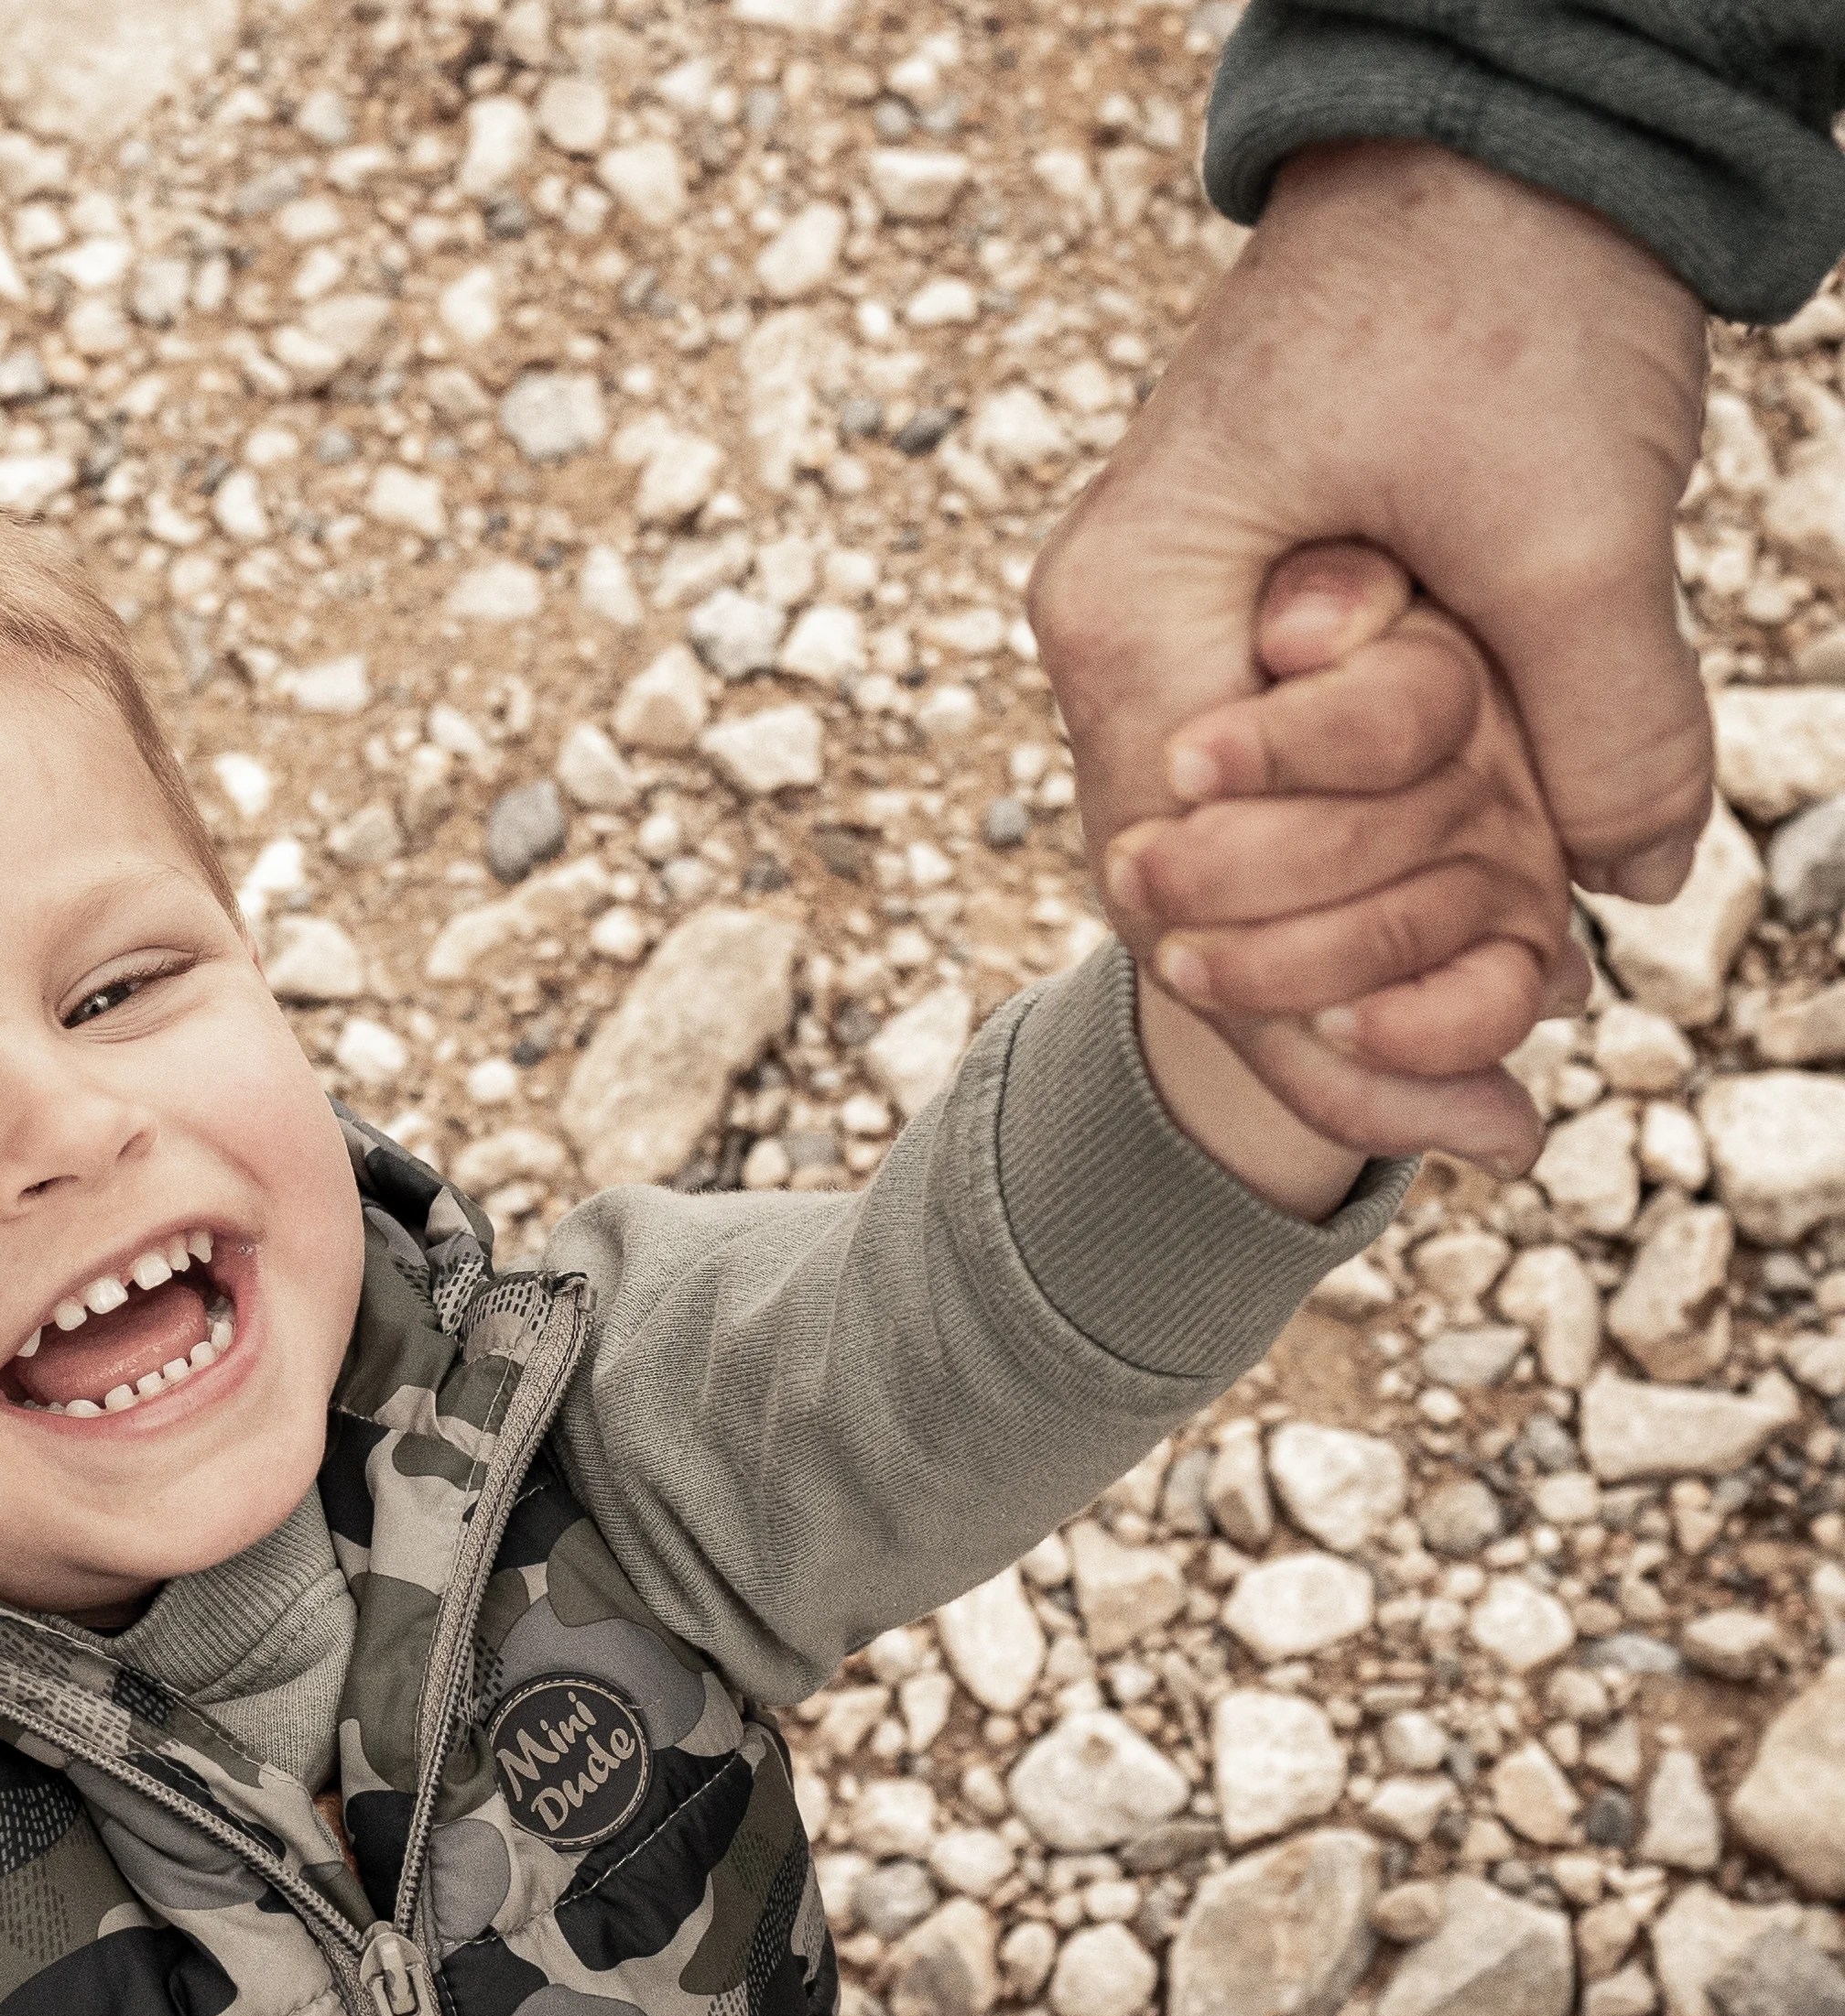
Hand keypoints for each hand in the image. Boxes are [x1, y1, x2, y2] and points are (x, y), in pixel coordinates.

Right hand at [1029, 139, 1707, 1169]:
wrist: (1501, 140)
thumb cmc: (1496, 290)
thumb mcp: (1572, 523)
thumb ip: (1600, 716)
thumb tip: (1631, 894)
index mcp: (1139, 620)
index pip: (1183, 890)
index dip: (1324, 1029)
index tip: (1476, 1121)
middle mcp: (1138, 650)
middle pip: (1207, 912)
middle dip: (1367, 1005)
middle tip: (1518, 1100)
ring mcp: (1199, 647)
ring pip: (1264, 873)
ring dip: (1401, 950)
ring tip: (1537, 1034)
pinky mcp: (1281, 637)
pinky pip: (1319, 802)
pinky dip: (1413, 873)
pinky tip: (1510, 938)